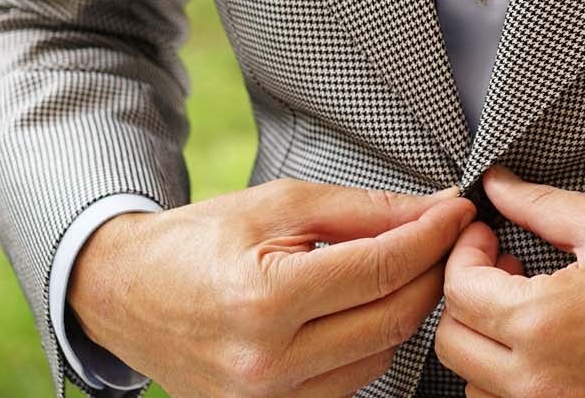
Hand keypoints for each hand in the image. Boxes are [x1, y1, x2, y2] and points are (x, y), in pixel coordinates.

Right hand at [69, 177, 475, 397]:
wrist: (126, 293)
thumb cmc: (199, 241)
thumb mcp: (280, 204)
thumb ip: (363, 210)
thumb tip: (431, 210)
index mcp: (264, 300)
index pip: (380, 269)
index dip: (431, 236)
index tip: (458, 211)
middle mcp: (267, 362)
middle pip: (391, 318)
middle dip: (432, 271)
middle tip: (445, 236)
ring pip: (381, 355)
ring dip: (406, 308)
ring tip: (406, 266)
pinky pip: (351, 380)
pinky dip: (373, 341)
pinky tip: (368, 305)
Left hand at [435, 166, 584, 397]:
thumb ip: (542, 206)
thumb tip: (499, 185)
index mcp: (546, 322)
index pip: (460, 290)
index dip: (466, 250)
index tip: (488, 233)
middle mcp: (542, 381)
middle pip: (454, 343)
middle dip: (467, 295)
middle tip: (503, 263)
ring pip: (477, 384)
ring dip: (486, 340)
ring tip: (527, 302)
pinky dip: (515, 375)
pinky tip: (550, 338)